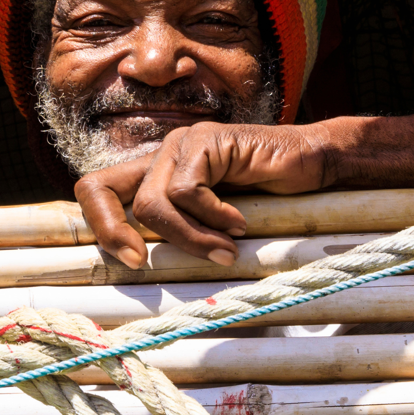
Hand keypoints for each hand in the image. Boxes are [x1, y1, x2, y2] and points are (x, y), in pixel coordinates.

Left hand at [74, 121, 330, 269]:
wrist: (315, 162)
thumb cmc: (271, 199)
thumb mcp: (213, 224)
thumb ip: (181, 233)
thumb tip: (145, 274)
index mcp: (156, 172)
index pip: (98, 189)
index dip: (100, 225)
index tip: (131, 262)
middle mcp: (162, 154)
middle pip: (102, 189)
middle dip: (114, 233)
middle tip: (141, 263)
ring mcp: (183, 143)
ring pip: (153, 202)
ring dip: (188, 238)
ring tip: (226, 251)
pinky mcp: (207, 141)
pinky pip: (189, 191)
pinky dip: (214, 218)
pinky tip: (241, 224)